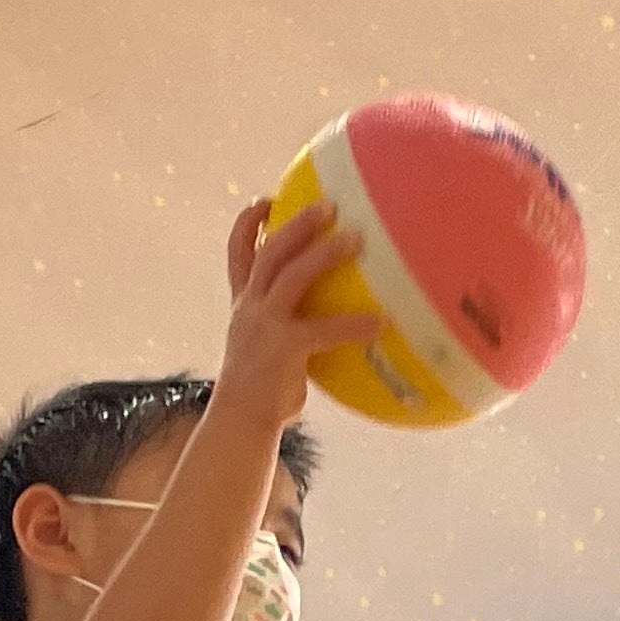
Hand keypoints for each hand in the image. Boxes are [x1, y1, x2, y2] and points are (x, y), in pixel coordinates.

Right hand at [216, 198, 378, 432]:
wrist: (240, 421)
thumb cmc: (263, 388)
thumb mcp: (267, 347)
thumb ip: (289, 324)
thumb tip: (333, 314)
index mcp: (244, 303)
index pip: (238, 253)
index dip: (249, 222)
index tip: (266, 199)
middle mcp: (249, 307)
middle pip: (269, 251)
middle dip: (296, 224)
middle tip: (328, 205)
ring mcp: (263, 325)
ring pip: (290, 275)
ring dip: (322, 253)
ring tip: (354, 238)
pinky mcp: (282, 349)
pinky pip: (323, 329)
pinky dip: (353, 324)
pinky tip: (381, 322)